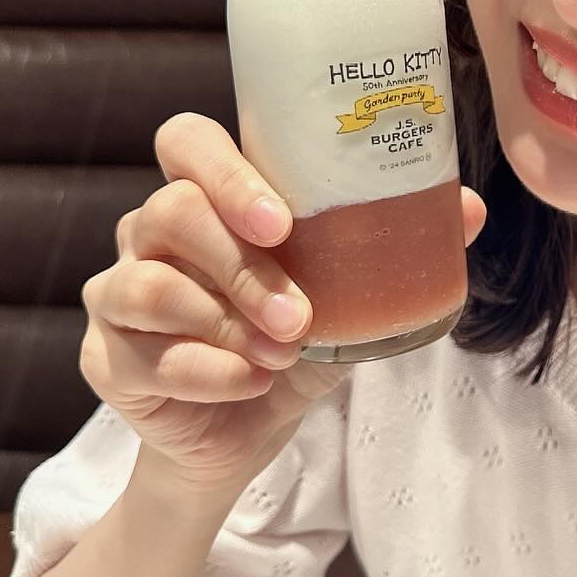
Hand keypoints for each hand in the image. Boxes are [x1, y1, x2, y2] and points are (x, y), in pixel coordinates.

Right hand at [80, 111, 486, 498]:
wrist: (245, 432)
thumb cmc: (292, 342)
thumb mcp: (351, 300)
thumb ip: (396, 253)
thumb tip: (469, 208)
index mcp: (209, 199)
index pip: (186, 143)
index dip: (224, 170)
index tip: (280, 220)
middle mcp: (152, 232)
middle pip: (169, 211)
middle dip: (242, 265)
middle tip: (299, 314)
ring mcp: (119, 291)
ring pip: (148, 282)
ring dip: (226, 321)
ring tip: (283, 353)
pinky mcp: (107, 356)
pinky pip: (143, 353)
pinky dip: (208, 371)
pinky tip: (253, 381)